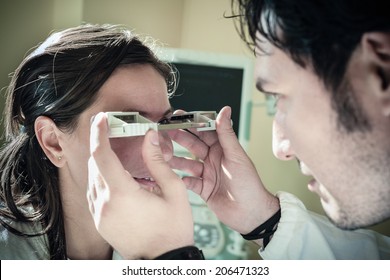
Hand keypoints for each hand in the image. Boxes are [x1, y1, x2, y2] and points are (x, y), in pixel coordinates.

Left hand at [87, 112, 193, 258]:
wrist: (165, 260)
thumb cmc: (173, 228)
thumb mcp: (174, 191)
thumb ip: (158, 161)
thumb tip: (149, 136)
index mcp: (122, 194)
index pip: (102, 155)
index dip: (99, 133)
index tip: (101, 118)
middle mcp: (104, 204)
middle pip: (94, 164)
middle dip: (99, 144)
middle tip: (109, 129)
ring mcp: (99, 214)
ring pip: (92, 178)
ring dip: (100, 162)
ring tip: (114, 151)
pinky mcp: (100, 222)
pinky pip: (93, 193)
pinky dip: (101, 178)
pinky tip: (115, 175)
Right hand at [168, 106, 279, 234]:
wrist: (250, 213)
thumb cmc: (248, 183)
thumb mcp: (236, 156)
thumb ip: (226, 134)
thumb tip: (225, 110)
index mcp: (223, 149)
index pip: (205, 131)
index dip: (192, 123)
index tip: (177, 115)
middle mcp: (213, 159)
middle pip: (193, 145)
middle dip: (179, 138)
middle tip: (163, 131)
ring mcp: (207, 174)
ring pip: (187, 163)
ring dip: (175, 158)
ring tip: (162, 153)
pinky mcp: (202, 189)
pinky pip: (187, 181)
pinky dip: (180, 178)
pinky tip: (171, 175)